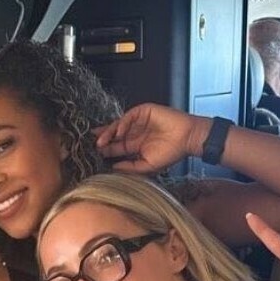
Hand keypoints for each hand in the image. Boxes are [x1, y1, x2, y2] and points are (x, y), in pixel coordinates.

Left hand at [94, 103, 209, 172]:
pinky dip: (122, 124)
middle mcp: (135, 134)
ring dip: (109, 133)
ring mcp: (138, 122)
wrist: (187, 139)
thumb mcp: (148, 166)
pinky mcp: (143, 112)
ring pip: (118, 125)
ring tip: (100, 141)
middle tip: (93, 146)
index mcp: (136, 146)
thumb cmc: (171, 153)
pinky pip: (128, 117)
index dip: (106, 150)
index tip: (96, 155)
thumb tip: (114, 168)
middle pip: (114, 135)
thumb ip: (131, 167)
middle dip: (103, 140)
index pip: (116, 148)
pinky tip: (118, 132)